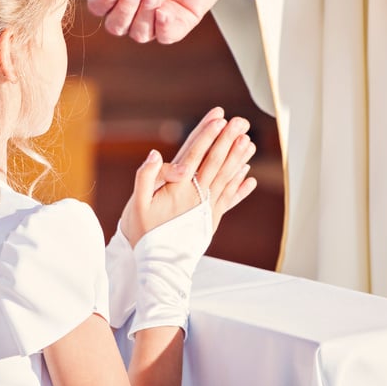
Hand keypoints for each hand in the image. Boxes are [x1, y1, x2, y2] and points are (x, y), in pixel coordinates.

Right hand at [87, 0, 243, 43]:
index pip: (100, 3)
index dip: (102, 2)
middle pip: (116, 25)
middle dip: (122, 13)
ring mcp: (160, 9)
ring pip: (139, 34)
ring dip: (142, 18)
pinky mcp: (184, 17)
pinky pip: (165, 36)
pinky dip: (161, 28)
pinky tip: (165, 10)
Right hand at [120, 108, 257, 246]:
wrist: (156, 265)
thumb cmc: (143, 232)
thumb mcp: (136, 203)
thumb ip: (146, 176)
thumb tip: (156, 152)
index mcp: (178, 188)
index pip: (196, 155)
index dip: (208, 136)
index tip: (220, 119)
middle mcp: (196, 196)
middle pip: (215, 162)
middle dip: (228, 140)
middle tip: (240, 122)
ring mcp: (206, 208)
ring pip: (226, 178)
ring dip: (238, 159)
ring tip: (249, 143)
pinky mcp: (211, 220)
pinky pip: (229, 199)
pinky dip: (239, 187)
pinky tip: (249, 176)